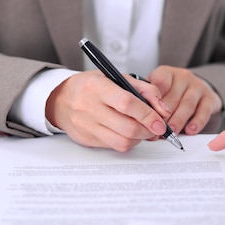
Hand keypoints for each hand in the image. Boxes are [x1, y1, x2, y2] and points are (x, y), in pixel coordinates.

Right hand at [45, 71, 171, 150]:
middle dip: (148, 131)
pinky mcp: (86, 140)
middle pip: (127, 128)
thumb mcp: (118, 77)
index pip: (127, 103)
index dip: (148, 115)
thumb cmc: (93, 87)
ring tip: (143, 129)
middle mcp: (89, 107)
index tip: (161, 121)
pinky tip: (128, 132)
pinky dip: (127, 141)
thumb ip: (145, 90)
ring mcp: (86, 126)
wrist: (61, 99)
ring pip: (122, 142)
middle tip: (156, 127)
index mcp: (97, 87)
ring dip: (139, 138)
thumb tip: (163, 110)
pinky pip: (114, 146)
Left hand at [147, 66, 222, 134]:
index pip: (160, 83)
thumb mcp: (158, 90)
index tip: (147, 115)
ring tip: (171, 132)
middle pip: (173, 97)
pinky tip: (190, 130)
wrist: (196, 88)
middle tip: (156, 129)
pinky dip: (197, 122)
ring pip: (187, 105)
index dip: (153, 101)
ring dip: (178, 120)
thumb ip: (148, 100)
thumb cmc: (171, 92)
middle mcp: (183, 77)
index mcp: (166, 73)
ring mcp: (198, 86)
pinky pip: (204, 111)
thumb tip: (138, 120)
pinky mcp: (210, 98)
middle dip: (163, 116)